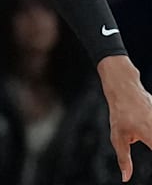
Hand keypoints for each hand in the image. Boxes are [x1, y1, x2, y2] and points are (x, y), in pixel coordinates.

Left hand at [99, 56, 151, 181]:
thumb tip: (125, 178)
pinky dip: (151, 133)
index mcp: (150, 134)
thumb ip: (123, 159)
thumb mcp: (117, 137)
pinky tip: (142, 129)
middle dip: (151, 143)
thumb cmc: (120, 115)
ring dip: (150, 139)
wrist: (126, 90)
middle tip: (141, 141)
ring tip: (139, 133)